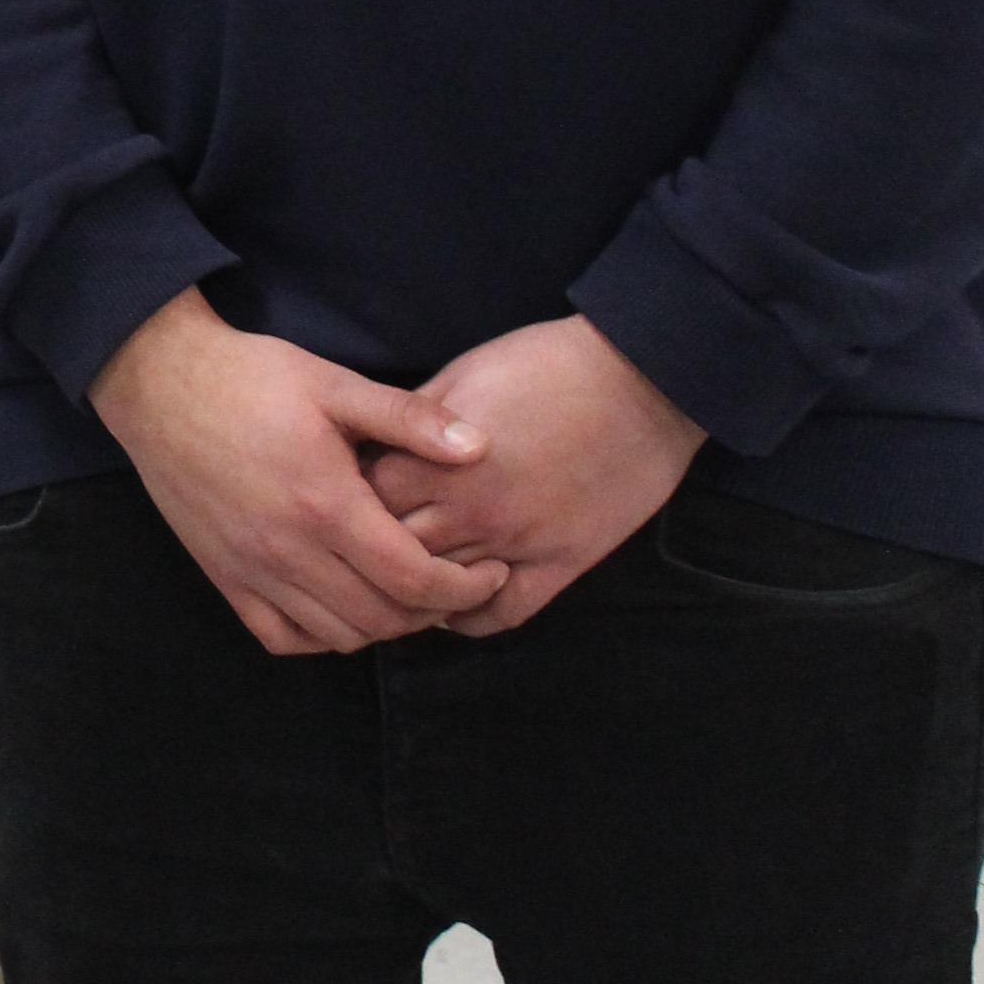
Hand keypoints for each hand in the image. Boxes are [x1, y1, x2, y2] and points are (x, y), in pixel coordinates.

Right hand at [87, 287, 509, 656]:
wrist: (158, 383)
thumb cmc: (251, 377)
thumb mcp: (334, 384)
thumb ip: (409, 418)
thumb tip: (480, 446)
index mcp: (326, 503)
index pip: (414, 579)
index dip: (465, 587)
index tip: (491, 570)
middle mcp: (289, 550)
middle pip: (383, 619)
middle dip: (436, 611)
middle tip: (460, 582)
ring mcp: (252, 570)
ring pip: (338, 635)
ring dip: (384, 626)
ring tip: (407, 594)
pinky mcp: (223, 576)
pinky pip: (282, 637)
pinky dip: (322, 635)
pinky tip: (342, 605)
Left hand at [367, 316, 700, 635]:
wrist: (637, 381)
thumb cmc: (544, 365)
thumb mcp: (461, 375)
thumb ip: (414, 420)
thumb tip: (374, 445)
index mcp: (438, 463)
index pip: (363, 504)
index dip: (348, 502)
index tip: (345, 497)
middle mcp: (471, 513)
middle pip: (393, 556)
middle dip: (372, 552)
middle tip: (362, 548)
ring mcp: (518, 545)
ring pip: (441, 593)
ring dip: (416, 588)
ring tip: (399, 579)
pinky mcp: (562, 565)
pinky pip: (502, 614)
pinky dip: (470, 618)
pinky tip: (455, 604)